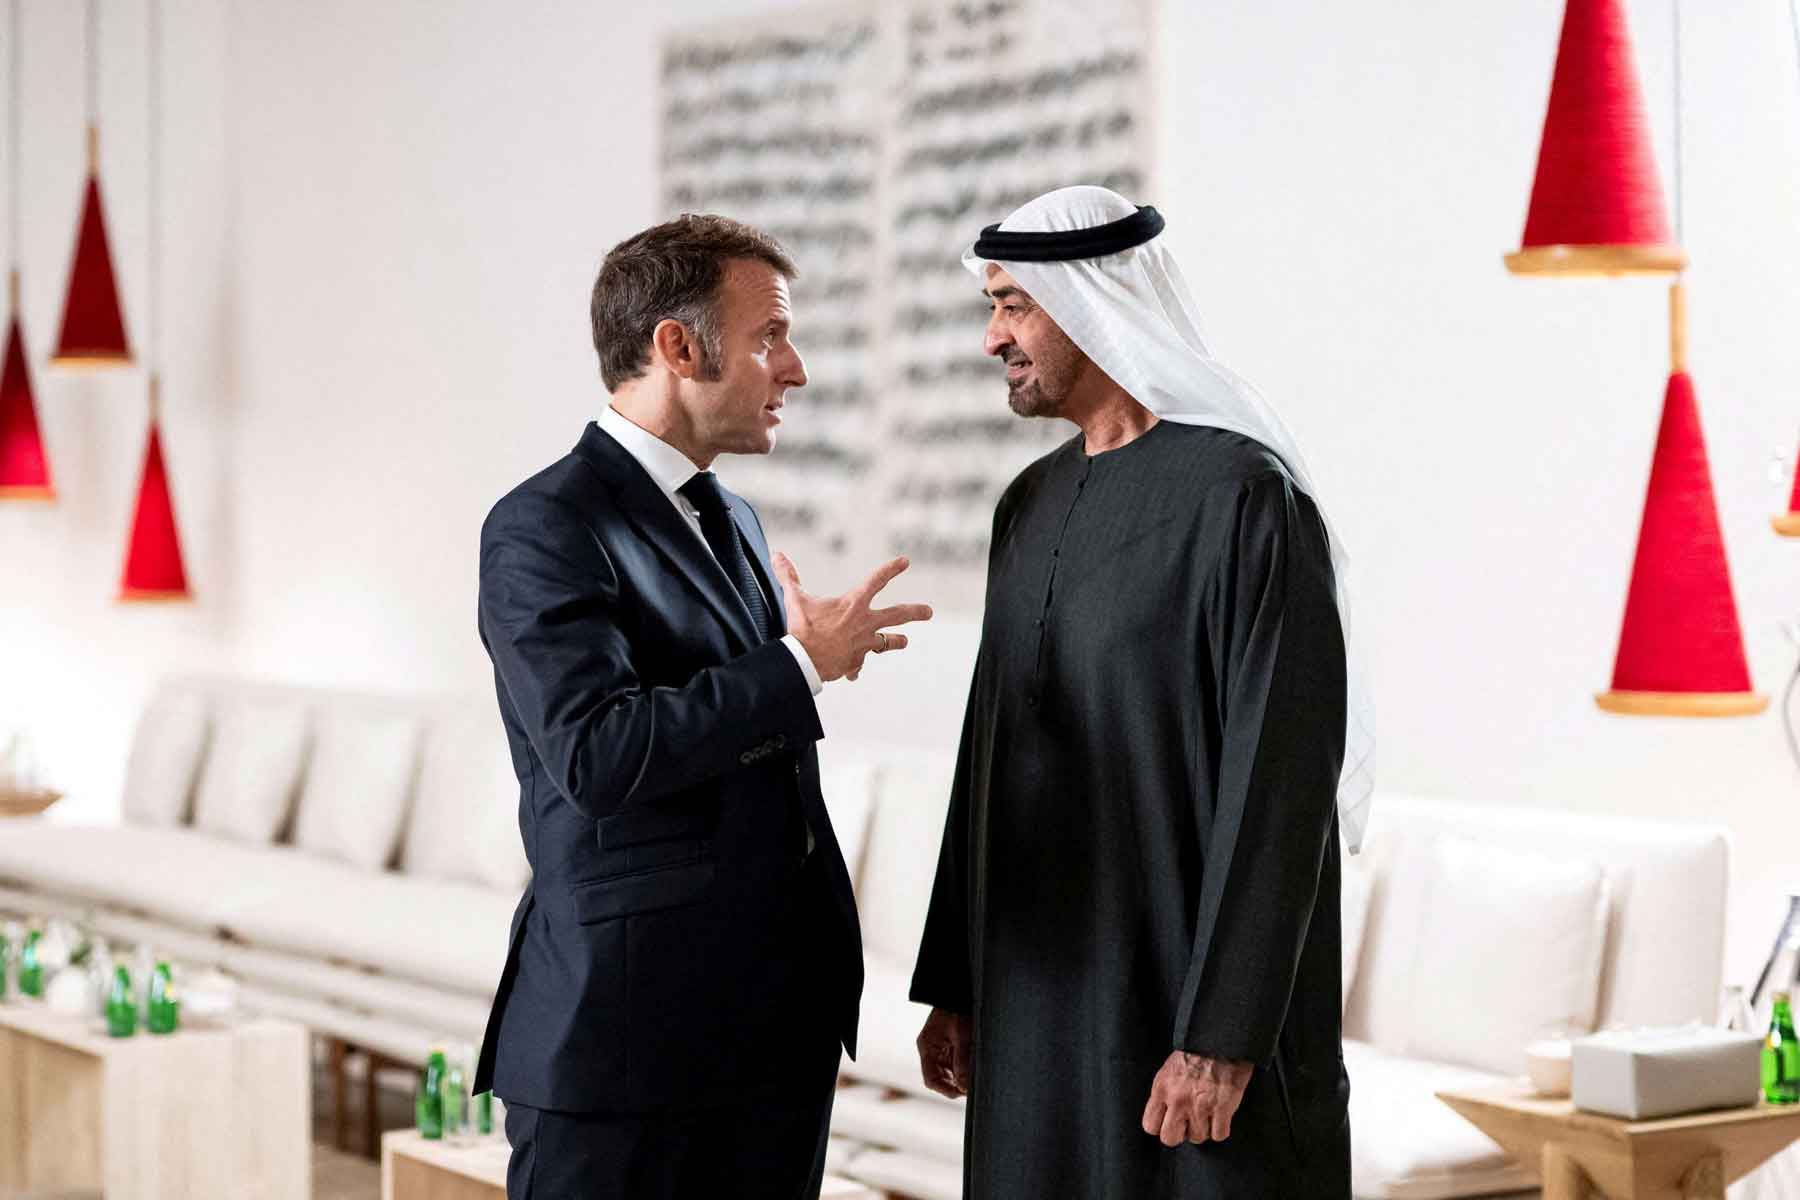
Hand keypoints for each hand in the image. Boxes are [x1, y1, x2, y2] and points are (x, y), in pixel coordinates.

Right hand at [771, 553, 931, 682]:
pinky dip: (855, 667)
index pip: (876, 581)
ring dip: (895, 642)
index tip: (905, 562)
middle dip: (914, 612)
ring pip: (886, 643)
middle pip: (896, 616)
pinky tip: (854, 672)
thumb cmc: (801, 628)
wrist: (803, 661)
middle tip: (928, 612)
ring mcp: (862, 645)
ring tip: (904, 641)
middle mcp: (863, 624)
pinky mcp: (854, 662)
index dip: (891, 569)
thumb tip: (777, 555)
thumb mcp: (795, 599)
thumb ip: (788, 576)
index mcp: (853, 604)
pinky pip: (858, 664)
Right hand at [916, 1007, 971, 1098]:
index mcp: (927, 1047)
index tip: (963, 1092)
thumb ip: (962, 1062)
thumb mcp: (963, 1036)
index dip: (945, 1089)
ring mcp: (941, 1049)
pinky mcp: (951, 1047)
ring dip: (961, 1077)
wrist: (960, 991)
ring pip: (949, 1074)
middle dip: (955, 1085)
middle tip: (973, 1087)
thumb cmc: (959, 1010)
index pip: (931, 1079)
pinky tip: (975, 1067)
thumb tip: (964, 1088)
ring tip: (976, 1075)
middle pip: (940, 1079)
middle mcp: (932, 1051)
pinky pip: (956, 1065)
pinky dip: (965, 1069)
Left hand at [1140, 1051, 1252, 1146]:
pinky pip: (1219, 1135)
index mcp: (1162, 1089)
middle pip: (1170, 1138)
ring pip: (1197, 1138)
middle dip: (1180, 1134)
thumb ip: (1163, 1094)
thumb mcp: (1168, 1071)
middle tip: (1189, 1124)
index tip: (1170, 1122)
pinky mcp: (1222, 1109)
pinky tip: (1220, 1116)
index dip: (1161, 1127)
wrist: (1220, 1043)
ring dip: (1204, 1129)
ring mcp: (1200, 1106)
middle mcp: (1178, 1100)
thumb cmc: (1195, 1055)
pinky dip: (1221, 1129)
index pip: (1150, 1126)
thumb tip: (1163, 1117)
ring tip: (1208, 1113)